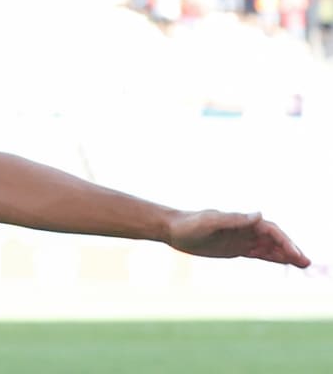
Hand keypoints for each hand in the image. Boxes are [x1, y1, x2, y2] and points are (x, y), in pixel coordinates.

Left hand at [169, 210, 309, 267]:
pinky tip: (283, 262)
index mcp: (241, 221)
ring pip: (269, 247)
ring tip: (303, 264)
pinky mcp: (235, 248)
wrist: (173, 229)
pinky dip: (272, 257)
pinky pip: (258, 253)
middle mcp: (244, 229)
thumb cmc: (189, 224)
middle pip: (274, 239)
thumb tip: (259, 215)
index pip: (270, 230)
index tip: (295, 254)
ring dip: (285, 254)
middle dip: (290, 249)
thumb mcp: (210, 221)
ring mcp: (241, 238)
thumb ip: (234, 219)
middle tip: (306, 262)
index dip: (284, 242)